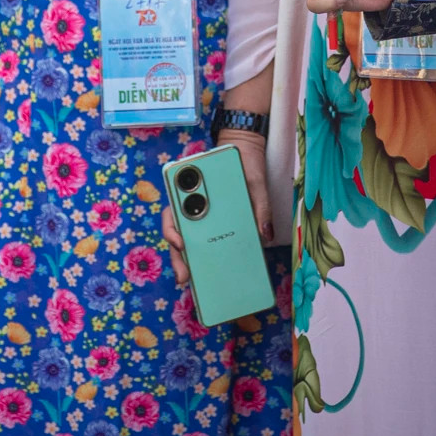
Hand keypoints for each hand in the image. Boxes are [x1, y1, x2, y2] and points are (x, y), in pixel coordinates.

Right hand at [160, 132, 274, 287]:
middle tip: (184, 277)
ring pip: (190, 243)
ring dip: (190, 263)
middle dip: (178, 258)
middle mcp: (192, 206)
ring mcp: (201, 218)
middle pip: (177, 234)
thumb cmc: (245, 163)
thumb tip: (264, 234)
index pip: (172, 211)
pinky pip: (208, 244)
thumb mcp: (254, 180)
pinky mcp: (214, 226)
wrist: (247, 152)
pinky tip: (216, 274)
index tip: (180, 242)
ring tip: (197, 283)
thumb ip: (259, 204)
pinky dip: (208, 258)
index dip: (171, 229)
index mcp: (193, 190)